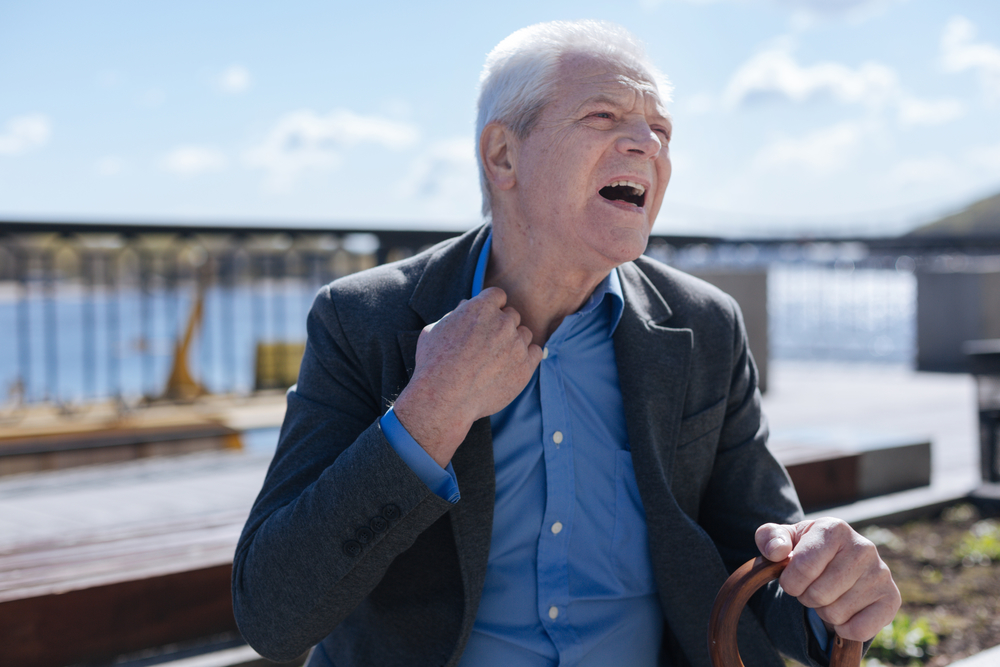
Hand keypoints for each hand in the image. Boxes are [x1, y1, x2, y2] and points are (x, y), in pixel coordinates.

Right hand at [393, 287, 542, 465]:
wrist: (443, 398)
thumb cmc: (433, 364)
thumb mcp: (434, 330)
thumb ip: (454, 314)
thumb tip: (465, 305)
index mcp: (481, 307)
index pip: (498, 295)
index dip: (491, 306)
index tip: (485, 320)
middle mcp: (503, 322)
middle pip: (512, 315)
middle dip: (501, 326)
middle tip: (487, 344)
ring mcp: (516, 344)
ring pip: (524, 334)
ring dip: (514, 341)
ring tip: (496, 359)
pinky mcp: (525, 366)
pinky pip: (535, 352)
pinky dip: (526, 357)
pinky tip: (510, 366)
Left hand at [756, 518, 900, 641]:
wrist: (835, 564)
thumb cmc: (804, 550)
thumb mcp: (781, 539)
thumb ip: (769, 538)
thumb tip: (777, 551)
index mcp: (834, 528)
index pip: (802, 567)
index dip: (789, 581)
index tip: (791, 577)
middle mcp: (863, 547)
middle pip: (818, 594)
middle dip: (806, 597)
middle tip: (811, 586)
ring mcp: (881, 573)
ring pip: (836, 614)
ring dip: (824, 611)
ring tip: (828, 594)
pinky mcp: (892, 599)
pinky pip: (858, 630)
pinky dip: (844, 629)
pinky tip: (844, 610)